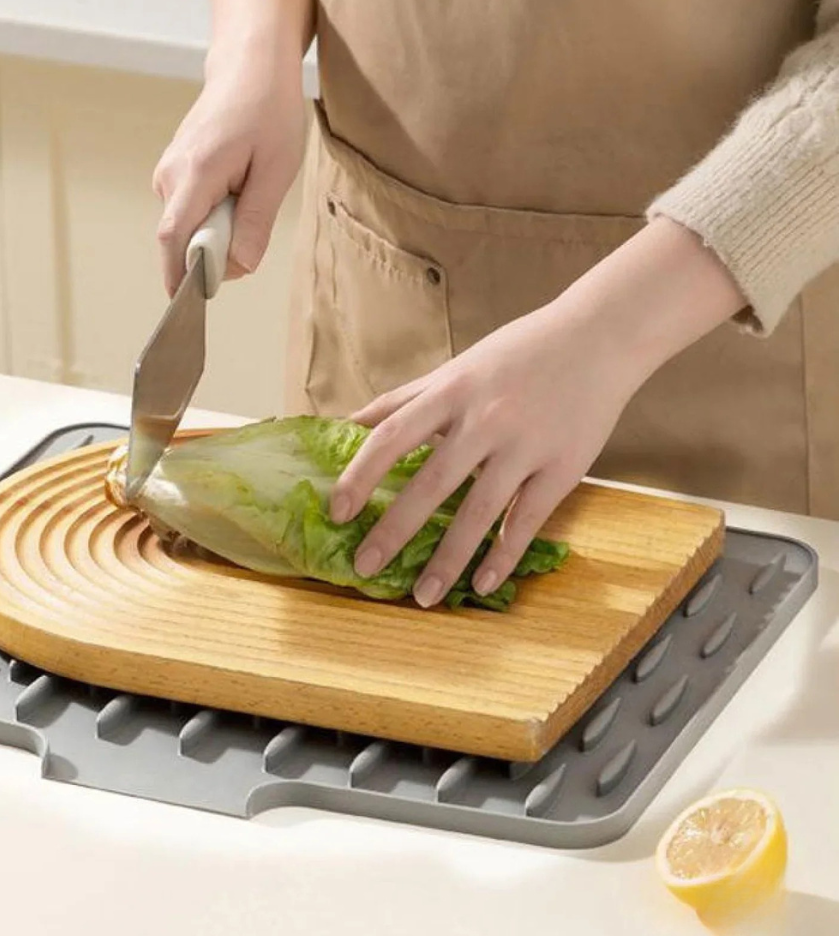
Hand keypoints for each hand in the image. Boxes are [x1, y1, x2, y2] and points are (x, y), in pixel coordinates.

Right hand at [153, 47, 306, 293]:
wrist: (249, 68)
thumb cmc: (268, 112)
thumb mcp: (277, 170)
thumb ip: (256, 222)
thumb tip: (240, 267)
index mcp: (195, 173)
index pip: (173, 239)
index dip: (179, 277)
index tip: (192, 304)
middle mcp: (171, 175)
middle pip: (183, 242)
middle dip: (216, 253)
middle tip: (254, 219)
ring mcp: (167, 175)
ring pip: (188, 230)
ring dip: (219, 231)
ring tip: (248, 192)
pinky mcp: (173, 176)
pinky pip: (191, 215)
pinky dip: (215, 217)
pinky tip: (236, 190)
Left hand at [329, 217, 747, 606]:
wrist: (599, 338)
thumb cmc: (518, 355)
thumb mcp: (456, 368)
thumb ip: (403, 398)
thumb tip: (345, 423)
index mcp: (452, 391)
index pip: (392, 435)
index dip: (360, 475)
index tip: (336, 511)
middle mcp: (485, 420)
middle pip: (431, 483)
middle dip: (394, 530)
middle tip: (364, 567)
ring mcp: (526, 446)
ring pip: (479, 512)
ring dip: (448, 559)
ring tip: (424, 597)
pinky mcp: (562, 469)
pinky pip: (527, 521)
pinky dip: (504, 556)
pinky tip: (483, 585)